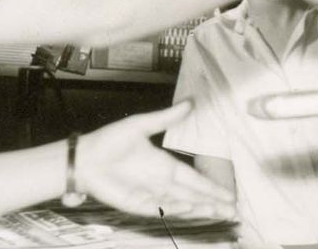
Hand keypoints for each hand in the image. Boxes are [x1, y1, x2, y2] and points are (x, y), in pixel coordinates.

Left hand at [75, 102, 235, 220]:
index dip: (212, 187)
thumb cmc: (109, 141)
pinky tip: (191, 210)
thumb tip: (190, 102)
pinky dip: (176, 210)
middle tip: (233, 211)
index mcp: (165, 166)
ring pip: (181, 205)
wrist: (84, 157)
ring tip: (219, 213)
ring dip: (200, 209)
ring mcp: (151, 195)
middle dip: (213, 204)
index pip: (195, 180)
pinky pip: (161, 209)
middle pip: (193, 196)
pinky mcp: (138, 204)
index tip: (229, 194)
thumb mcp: (141, 124)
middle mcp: (162, 183)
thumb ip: (167, 118)